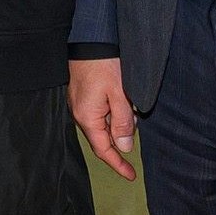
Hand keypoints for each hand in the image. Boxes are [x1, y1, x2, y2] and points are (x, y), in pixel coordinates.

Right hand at [69, 57, 136, 180]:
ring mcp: (79, 103)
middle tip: (137, 120)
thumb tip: (125, 146)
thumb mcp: (120, 95)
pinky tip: (122, 99)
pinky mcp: (82, 94)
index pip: (104, 150)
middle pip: (103, 137)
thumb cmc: (105, 65)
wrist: (90, 39)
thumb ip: (123, 122)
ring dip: (119, 121)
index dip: (118, 164)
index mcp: (87, 117)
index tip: (131, 176)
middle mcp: (79, 113)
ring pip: (103, 124)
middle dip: (121, 137)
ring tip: (130, 103)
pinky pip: (99, 112)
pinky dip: (113, 112)